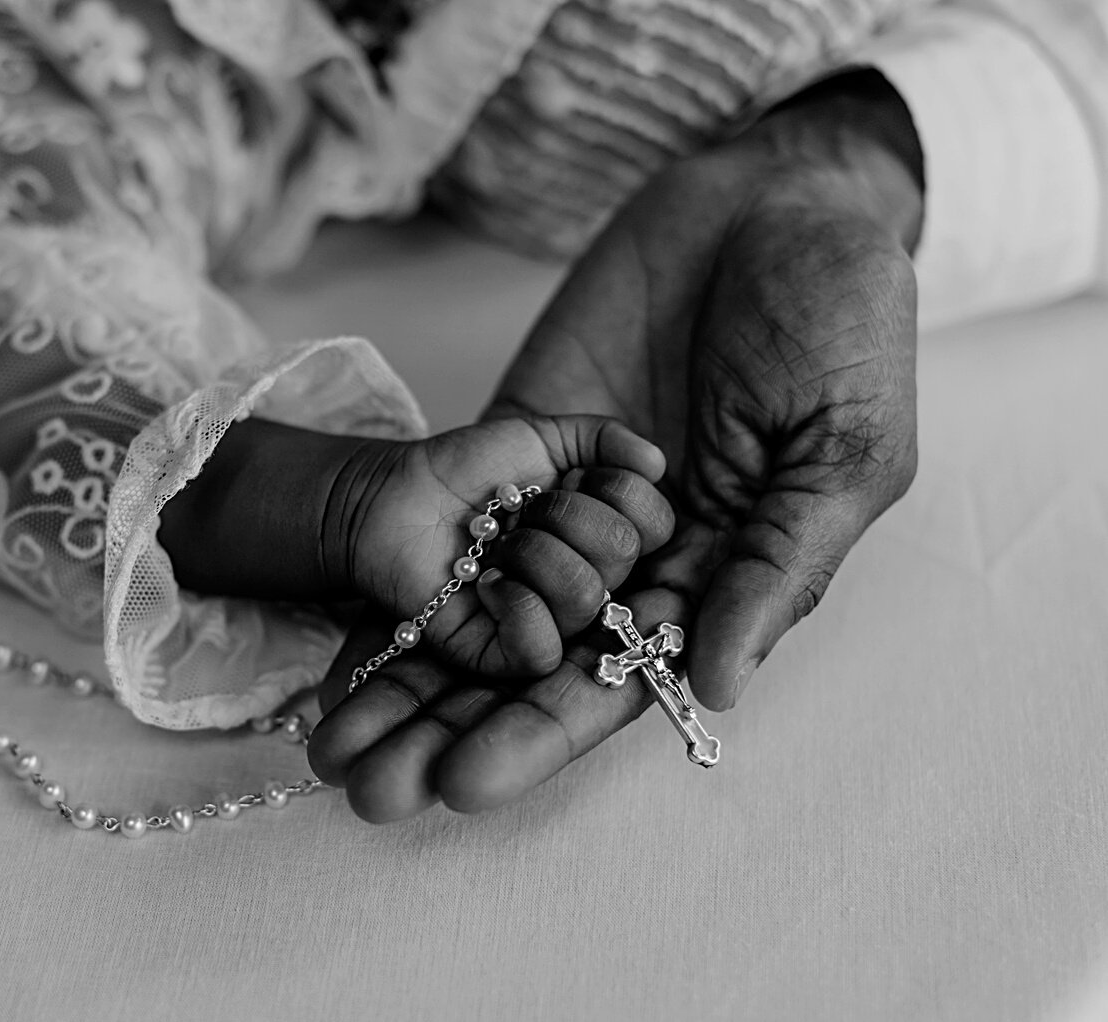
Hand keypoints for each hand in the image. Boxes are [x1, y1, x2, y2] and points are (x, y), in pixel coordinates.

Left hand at [310, 72, 925, 820]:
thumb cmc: (842, 318)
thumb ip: (777, 564)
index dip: (542, 730)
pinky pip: (456, 516)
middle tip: (369, 786)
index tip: (465, 781)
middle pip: (530, 661)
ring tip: (332, 740)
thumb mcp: (842, 447)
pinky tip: (339, 630)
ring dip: (408, 675)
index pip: (620, 676)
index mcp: (717, 577)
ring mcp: (567, 498)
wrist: (773, 197)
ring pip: (478, 605)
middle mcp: (633, 557)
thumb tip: (717, 685)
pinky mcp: (518, 440)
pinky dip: (400, 575)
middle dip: (451, 721)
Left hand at [339, 415, 671, 676]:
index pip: (657, 523)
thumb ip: (603, 438)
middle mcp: (590, 582)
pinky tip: (485, 581)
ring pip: (584, 597)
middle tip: (521, 510)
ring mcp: (550, 622)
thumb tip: (657, 461)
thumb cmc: (468, 473)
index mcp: (606, 536)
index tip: (573, 476)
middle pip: (621, 553)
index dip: (619, 490)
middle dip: (564, 512)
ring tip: (494, 542)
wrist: (395, 497)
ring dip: (531, 551)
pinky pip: (541, 649)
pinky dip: (514, 605)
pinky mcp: (503, 655)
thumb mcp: (541, 438)